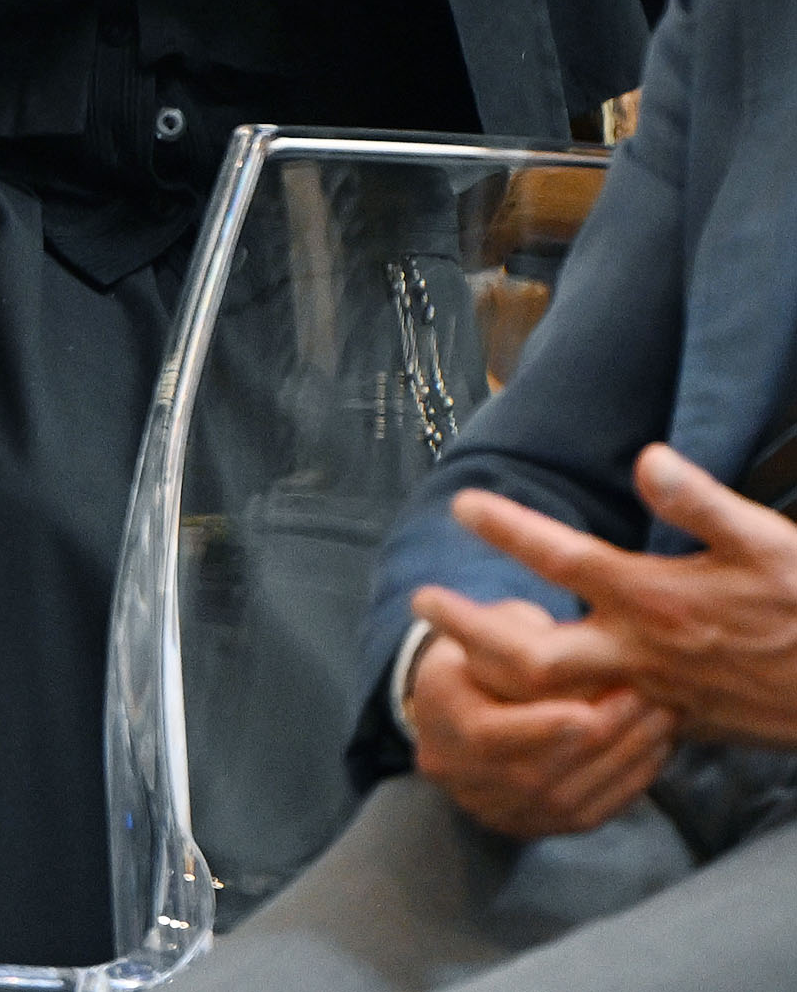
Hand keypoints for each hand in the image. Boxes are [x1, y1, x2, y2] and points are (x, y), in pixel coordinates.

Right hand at [405, 617, 677, 839]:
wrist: (454, 711)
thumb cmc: (477, 656)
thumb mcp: (482, 631)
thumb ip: (518, 637)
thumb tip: (570, 644)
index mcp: (441, 718)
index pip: (488, 735)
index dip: (539, 728)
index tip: (588, 710)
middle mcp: (460, 773)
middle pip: (536, 771)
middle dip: (600, 737)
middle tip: (648, 700)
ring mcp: (497, 806)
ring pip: (569, 797)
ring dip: (625, 759)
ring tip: (664, 719)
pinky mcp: (532, 824)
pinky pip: (587, 814)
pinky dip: (628, 783)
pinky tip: (655, 749)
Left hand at [419, 445, 796, 745]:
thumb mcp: (770, 543)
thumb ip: (703, 503)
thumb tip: (647, 459)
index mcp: (658, 600)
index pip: (563, 561)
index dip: (509, 529)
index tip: (462, 504)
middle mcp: (644, 653)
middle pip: (531, 656)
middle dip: (469, 632)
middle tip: (420, 603)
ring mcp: (656, 694)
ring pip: (555, 699)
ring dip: (499, 674)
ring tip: (454, 647)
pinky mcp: (675, 722)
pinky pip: (595, 723)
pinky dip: (552, 711)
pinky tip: (526, 694)